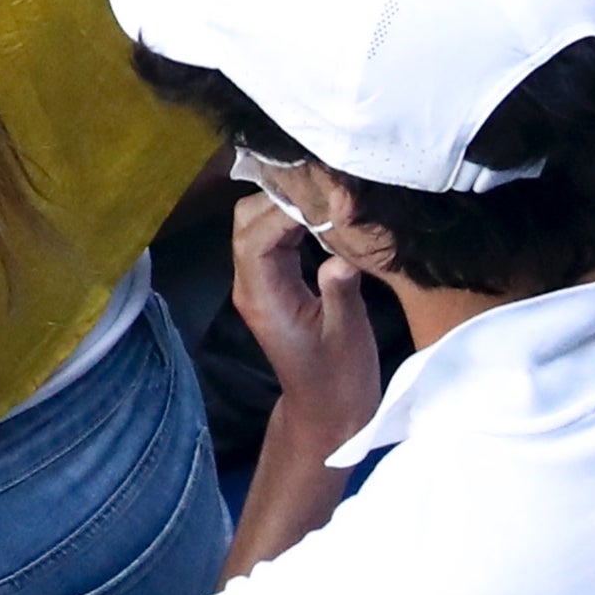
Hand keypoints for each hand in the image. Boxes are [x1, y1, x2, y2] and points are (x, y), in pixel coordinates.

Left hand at [230, 186, 381, 448]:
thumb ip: (340, 292)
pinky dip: (292, 220)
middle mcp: (251, 284)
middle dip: (280, 196)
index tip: (324, 193)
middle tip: (325, 182)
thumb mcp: (348, 335)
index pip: (256, 237)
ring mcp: (258, 283)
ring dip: (285, 205)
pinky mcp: (273, 283)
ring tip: (327, 191)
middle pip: (246, 223)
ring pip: (256, 227)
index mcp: (263, 296)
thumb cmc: (339, 379)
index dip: (285, 208)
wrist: (325, 412)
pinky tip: (322, 213)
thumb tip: (341, 253)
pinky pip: (271, 240)